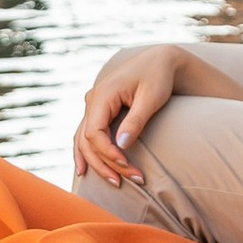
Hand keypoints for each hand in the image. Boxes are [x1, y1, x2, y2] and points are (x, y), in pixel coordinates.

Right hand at [73, 43, 186, 187]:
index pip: (94, 133)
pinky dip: (86, 152)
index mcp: (103, 94)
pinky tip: (84, 169)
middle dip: (104, 164)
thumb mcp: (151, 98)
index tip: (127, 166)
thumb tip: (121, 145)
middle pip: (87, 140)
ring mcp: (93, 105)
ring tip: (112, 182)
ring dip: (96, 162)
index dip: (108, 154)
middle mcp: (93, 100)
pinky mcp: (98, 110)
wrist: (159, 60)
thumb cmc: (158, 77)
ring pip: (83, 140)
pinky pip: (86, 135)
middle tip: (125, 182)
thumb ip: (136, 121)